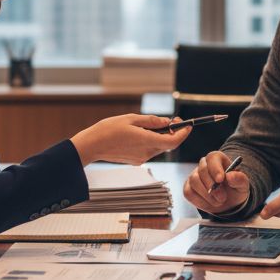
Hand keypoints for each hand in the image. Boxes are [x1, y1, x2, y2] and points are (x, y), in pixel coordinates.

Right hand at [70, 113, 190, 165]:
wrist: (92, 145)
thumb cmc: (108, 130)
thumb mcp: (131, 119)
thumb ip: (151, 121)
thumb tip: (167, 122)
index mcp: (146, 141)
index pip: (173, 142)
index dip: (183, 134)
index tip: (187, 125)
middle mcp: (146, 153)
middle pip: (168, 144)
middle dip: (173, 132)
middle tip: (172, 120)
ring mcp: (141, 158)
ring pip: (159, 147)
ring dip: (162, 136)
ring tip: (152, 124)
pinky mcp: (136, 160)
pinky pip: (150, 149)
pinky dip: (152, 140)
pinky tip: (142, 132)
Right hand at [183, 151, 250, 213]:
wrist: (229, 202)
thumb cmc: (235, 189)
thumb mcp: (242, 185)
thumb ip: (240, 179)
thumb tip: (230, 176)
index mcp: (217, 159)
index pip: (212, 158)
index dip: (215, 168)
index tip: (220, 179)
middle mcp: (204, 165)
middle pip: (202, 170)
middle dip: (213, 186)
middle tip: (222, 197)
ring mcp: (194, 176)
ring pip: (194, 181)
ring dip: (207, 195)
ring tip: (219, 201)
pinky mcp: (188, 188)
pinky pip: (188, 192)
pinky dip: (200, 201)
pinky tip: (210, 203)